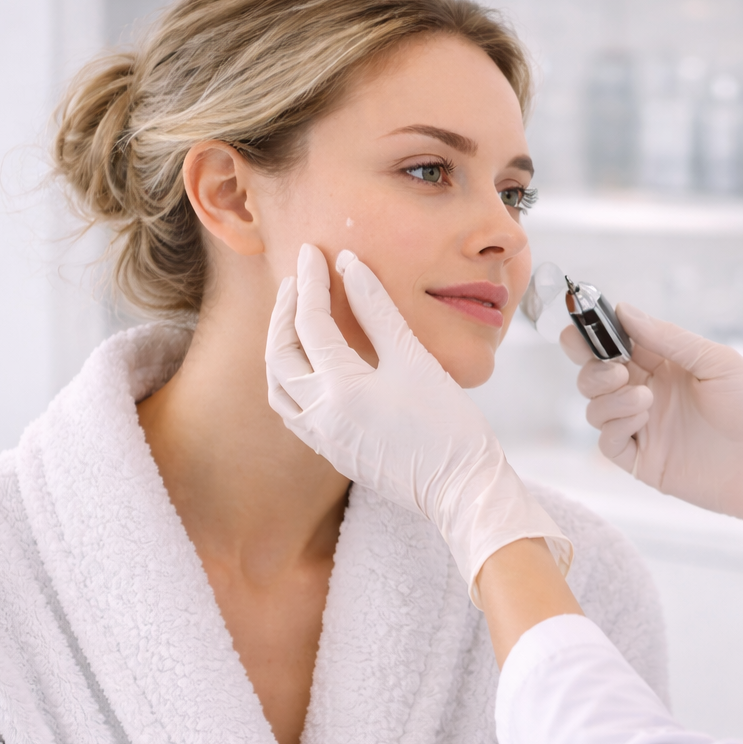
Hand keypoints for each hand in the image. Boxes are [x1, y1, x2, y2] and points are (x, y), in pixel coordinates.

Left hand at [266, 244, 570, 602]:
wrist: (463, 490)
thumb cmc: (448, 427)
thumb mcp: (415, 360)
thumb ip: (377, 311)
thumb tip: (351, 265)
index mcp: (339, 389)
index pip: (311, 323)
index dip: (312, 283)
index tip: (313, 253)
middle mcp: (320, 415)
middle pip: (281, 354)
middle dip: (285, 312)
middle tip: (298, 280)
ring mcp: (324, 438)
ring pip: (279, 387)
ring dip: (280, 348)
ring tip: (294, 318)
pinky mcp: (335, 452)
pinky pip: (294, 411)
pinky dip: (290, 380)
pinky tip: (308, 368)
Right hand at [563, 305, 742, 583]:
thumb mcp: (717, 362)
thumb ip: (668, 338)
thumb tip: (623, 310)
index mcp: (665, 365)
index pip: (615, 344)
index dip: (593, 333)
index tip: (582, 323)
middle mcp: (649, 394)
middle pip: (594, 374)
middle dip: (590, 364)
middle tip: (612, 366)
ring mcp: (644, 428)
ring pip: (595, 406)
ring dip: (606, 395)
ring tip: (642, 395)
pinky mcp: (643, 461)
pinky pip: (607, 440)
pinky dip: (614, 423)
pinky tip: (641, 415)